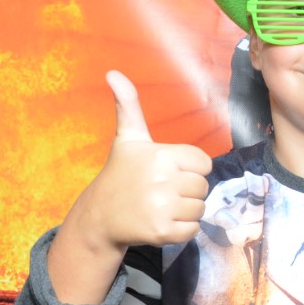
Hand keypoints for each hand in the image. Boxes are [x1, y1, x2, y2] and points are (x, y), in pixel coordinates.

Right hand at [49, 72, 212, 302]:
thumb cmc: (120, 173)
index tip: (169, 171)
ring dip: (185, 211)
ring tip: (162, 206)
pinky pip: (193, 230)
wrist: (100, 216)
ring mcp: (162, 207)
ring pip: (200, 209)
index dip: (190, 168)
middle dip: (187, 191)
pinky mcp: (162, 232)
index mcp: (162, 155)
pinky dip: (182, 230)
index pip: (204, 163)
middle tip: (162, 191)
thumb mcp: (127, 138)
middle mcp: (163, 180)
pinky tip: (162, 222)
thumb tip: (112, 72)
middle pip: (203, 187)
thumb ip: (128, 105)